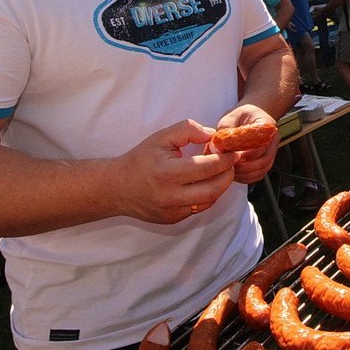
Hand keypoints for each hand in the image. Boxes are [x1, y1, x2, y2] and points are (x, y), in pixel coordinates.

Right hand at [116, 119, 237, 223]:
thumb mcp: (161, 137)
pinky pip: (198, 208)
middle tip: (232, 162)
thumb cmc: (140, 159)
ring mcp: (172, 211)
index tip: (232, 150)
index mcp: (167, 173)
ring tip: (221, 171)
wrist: (117, 187)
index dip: (225, 159)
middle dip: (228, 174)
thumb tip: (212, 135)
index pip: (207, 167)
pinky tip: (205, 182)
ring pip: (209, 201)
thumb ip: (188, 130)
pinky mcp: (173, 219)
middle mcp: (171, 196)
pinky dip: (207, 195)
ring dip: (220, 186)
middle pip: (213, 189)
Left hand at [214, 104, 279, 184]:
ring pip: (262, 169)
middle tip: (228, 165)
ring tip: (230, 170)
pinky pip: (259, 174)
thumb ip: (225, 127)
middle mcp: (272, 140)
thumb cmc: (242, 115)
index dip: (246, 153)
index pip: (260, 144)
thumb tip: (218, 143)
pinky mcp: (265, 161)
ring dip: (245, 173)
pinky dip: (247, 178)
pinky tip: (236, 174)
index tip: (232, 155)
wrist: (251, 115)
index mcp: (266, 126)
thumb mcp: (231, 115)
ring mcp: (270, 152)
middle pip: (263, 160)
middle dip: (244, 166)